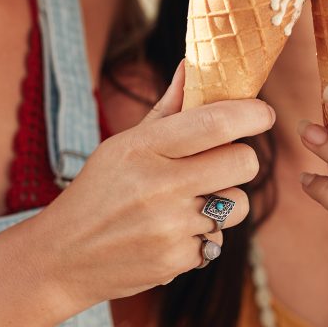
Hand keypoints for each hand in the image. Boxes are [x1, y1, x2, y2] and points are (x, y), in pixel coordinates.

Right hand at [36, 62, 273, 314]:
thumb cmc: (99, 190)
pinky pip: (220, 240)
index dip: (251, 114)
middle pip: (243, 162)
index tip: (263, 113)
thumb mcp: (123, 144)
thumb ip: (166, 108)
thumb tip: (192, 65)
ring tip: (191, 201)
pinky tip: (172, 232)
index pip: (215, 123)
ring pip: (239, 203)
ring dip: (225, 200)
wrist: (64, 256)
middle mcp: (159, 185)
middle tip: (222, 160)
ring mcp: (170, 226)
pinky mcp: (177, 260)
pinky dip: (204, 235)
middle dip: (241, 158)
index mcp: (144, 147)